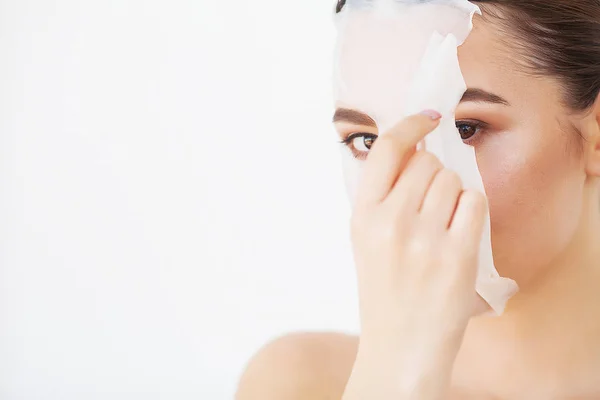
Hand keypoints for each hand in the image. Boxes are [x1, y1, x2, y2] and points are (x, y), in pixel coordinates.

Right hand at [343, 111, 487, 399]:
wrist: (401, 344)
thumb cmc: (384, 287)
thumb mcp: (365, 238)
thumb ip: (382, 195)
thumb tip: (414, 149)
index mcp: (362, 215)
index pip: (387, 150)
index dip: (410, 126)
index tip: (428, 119)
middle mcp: (390, 222)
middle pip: (426, 164)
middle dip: (433, 175)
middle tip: (430, 204)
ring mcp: (424, 239)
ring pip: (452, 180)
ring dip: (453, 194)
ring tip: (441, 224)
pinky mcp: (456, 255)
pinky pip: (474, 202)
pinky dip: (471, 210)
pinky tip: (459, 231)